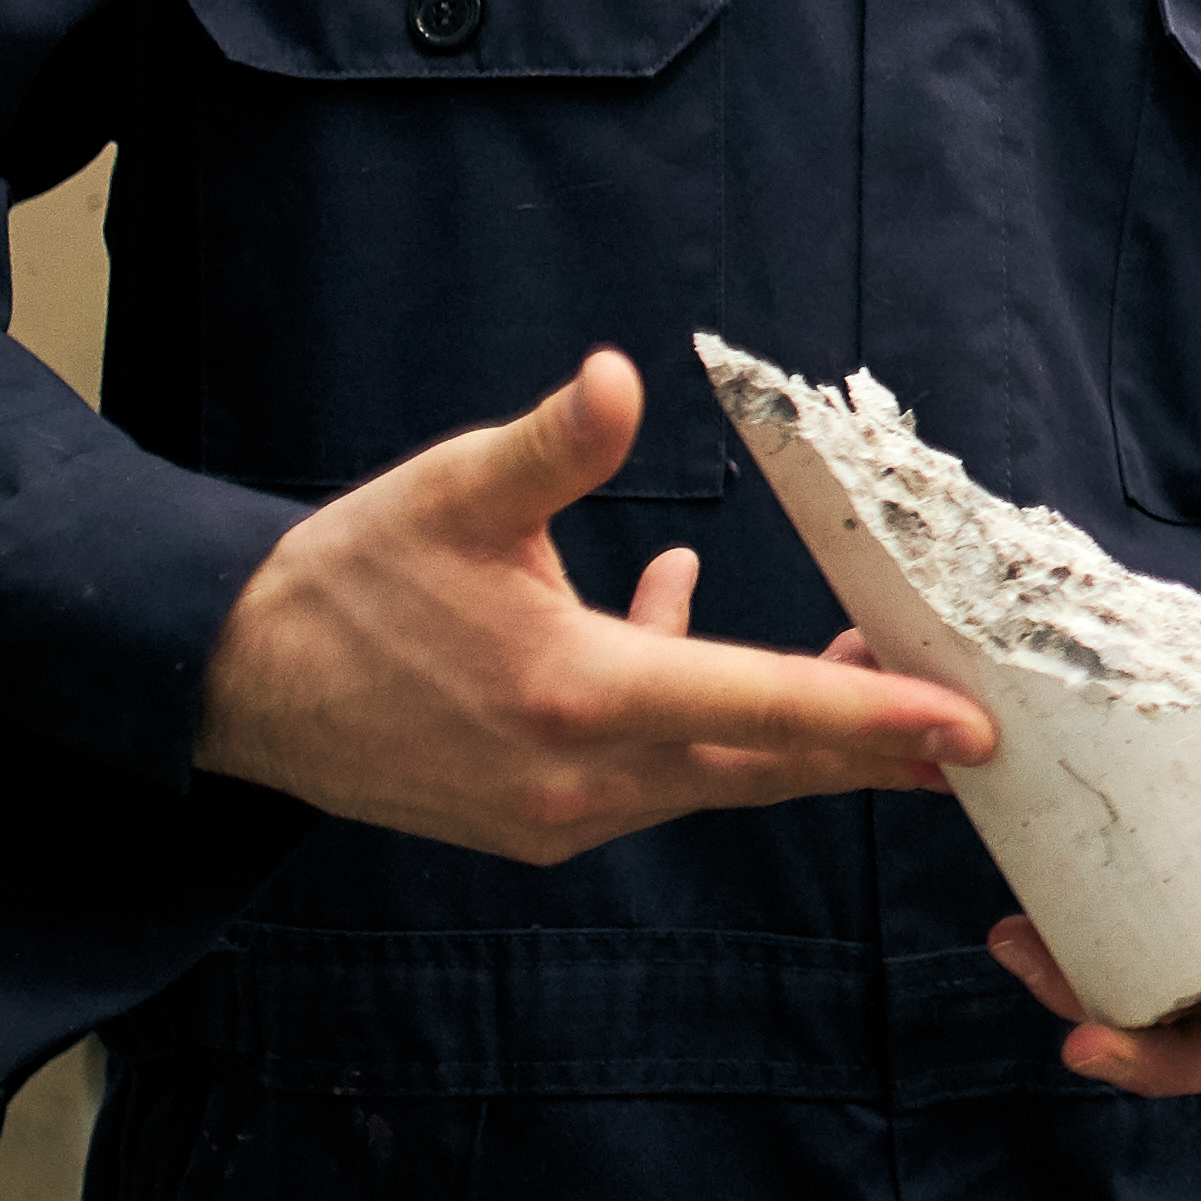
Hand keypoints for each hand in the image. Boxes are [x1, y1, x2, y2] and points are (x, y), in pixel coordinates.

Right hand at [196, 350, 993, 858]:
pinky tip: (683, 609)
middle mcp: (579, 778)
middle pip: (762, 765)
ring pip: (710, 772)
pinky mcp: (533, 820)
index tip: (964, 732)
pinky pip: (647, 769)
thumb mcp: (456, 492)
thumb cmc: (349, 580)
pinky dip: (688, 706)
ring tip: (856, 655)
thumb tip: (616, 380)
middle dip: (864, 742)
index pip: (763, 709)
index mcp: (577, 698)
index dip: (871, 718)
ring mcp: (556, 814)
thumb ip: (552, 445)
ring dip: (782, 723)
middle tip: (960, 719)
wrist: (236, 680)